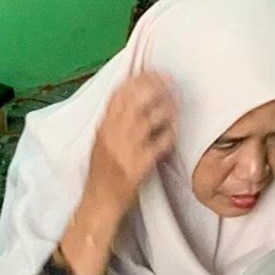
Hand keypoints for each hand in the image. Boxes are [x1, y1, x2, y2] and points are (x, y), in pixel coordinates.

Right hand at [86, 73, 175, 203]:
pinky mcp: (139, 166)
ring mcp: (126, 150)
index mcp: (103, 127)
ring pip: (150, 118)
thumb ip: (114, 120)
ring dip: (167, 109)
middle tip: (171, 83)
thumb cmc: (102, 172)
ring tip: (175, 107)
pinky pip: (160, 143)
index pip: (120, 93)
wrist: (100, 202)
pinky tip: (173, 132)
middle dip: (156, 87)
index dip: (139, 78)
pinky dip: (169, 135)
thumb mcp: (102, 141)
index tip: (155, 72)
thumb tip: (133, 95)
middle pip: (136, 100)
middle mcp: (113, 135)